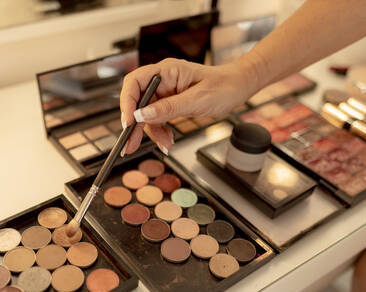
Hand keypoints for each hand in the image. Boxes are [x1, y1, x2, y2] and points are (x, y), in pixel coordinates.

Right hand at [120, 57, 256, 154]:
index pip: (135, 83)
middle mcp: (162, 81)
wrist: (238, 88)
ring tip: (165, 145)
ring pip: (146, 115)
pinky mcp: (169, 104)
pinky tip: (168, 141)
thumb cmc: (223, 87)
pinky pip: (157, 120)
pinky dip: (160, 132)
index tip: (128, 123)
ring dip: (151, 132)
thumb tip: (142, 115)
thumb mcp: (197, 100)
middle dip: (133, 125)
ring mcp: (165, 93)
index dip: (127, 102)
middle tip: (130, 145)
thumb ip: (168, 108)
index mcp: (166, 71)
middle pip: (136, 101)